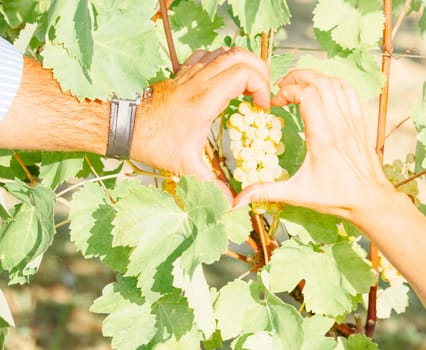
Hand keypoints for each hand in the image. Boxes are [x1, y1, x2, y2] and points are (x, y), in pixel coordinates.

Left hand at [130, 47, 269, 199]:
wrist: (125, 126)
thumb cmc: (155, 143)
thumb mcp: (185, 166)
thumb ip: (210, 185)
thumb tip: (230, 205)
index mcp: (205, 99)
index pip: (244, 73)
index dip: (261, 86)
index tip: (261, 107)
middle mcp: (199, 80)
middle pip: (240, 56)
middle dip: (260, 70)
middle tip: (263, 92)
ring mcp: (190, 73)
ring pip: (225, 51)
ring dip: (243, 64)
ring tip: (249, 86)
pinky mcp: (182, 73)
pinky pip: (208, 55)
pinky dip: (223, 62)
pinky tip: (224, 80)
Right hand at [234, 70, 393, 222]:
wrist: (370, 199)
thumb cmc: (335, 196)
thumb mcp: (297, 195)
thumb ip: (266, 192)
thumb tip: (237, 200)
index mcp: (322, 136)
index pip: (306, 95)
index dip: (286, 91)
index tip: (275, 104)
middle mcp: (338, 123)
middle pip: (320, 81)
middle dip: (297, 77)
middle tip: (282, 87)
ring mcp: (352, 120)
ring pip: (335, 83)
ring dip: (315, 78)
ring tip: (299, 85)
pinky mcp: (360, 122)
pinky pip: (349, 92)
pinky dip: (334, 84)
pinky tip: (323, 92)